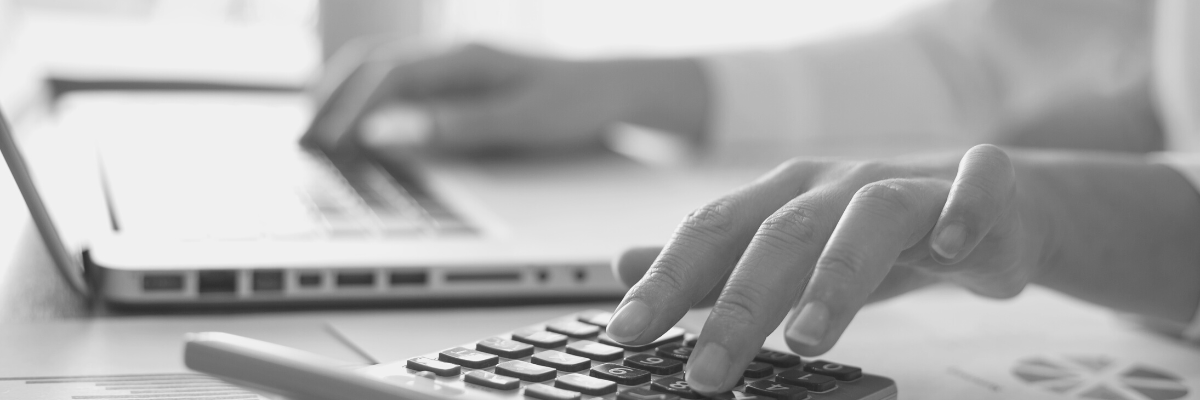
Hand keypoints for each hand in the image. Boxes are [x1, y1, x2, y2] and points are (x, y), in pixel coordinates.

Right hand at [307, 40, 706, 153]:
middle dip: (332, 99)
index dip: (347, 110)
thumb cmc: (577, 102)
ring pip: (384, 72)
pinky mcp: (465, 81)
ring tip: (319, 132)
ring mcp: (458, 65)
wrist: (618, 92)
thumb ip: (452, 126)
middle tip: (303, 138)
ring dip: (348, 98)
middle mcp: (455, 54)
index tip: (323, 141)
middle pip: (372, 66)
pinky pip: (405, 86)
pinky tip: (367, 128)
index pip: (384, 77)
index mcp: (463, 57)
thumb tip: (386, 131)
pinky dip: (374, 103)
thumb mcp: (518, 121)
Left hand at [606, 144, 1052, 393]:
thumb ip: (710, 264)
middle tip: (707, 372)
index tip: (624, 333)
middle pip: (781, 233)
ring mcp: (912, 183)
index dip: (667, 280)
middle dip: (739, 305)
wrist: (988, 203)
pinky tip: (949, 253)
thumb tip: (623, 266)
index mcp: (786, 196)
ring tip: (806, 341)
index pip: (714, 231)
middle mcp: (839, 184)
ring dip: (836, 275)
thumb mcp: (786, 248)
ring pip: (871, 215)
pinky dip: (963, 214)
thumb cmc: (874, 233)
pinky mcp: (984, 188)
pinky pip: (978, 189)